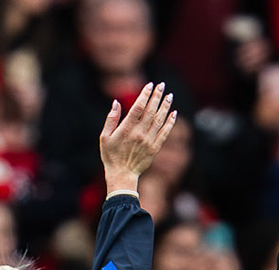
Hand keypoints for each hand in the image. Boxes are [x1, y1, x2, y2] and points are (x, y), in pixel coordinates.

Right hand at [99, 81, 177, 195]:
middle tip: (162, 85)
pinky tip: (174, 113)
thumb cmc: (111, 156)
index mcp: (126, 129)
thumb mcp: (104, 137)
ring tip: (169, 95)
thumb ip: (111, 119)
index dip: (145, 95)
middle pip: (150, 111)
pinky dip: (170, 122)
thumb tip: (116, 103)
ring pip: (159, 120)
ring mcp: (148, 141)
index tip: (150, 85)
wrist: (121, 175)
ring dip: (165, 106)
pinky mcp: (155, 148)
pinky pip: (165, 133)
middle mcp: (139, 134)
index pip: (138, 107)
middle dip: (157, 96)